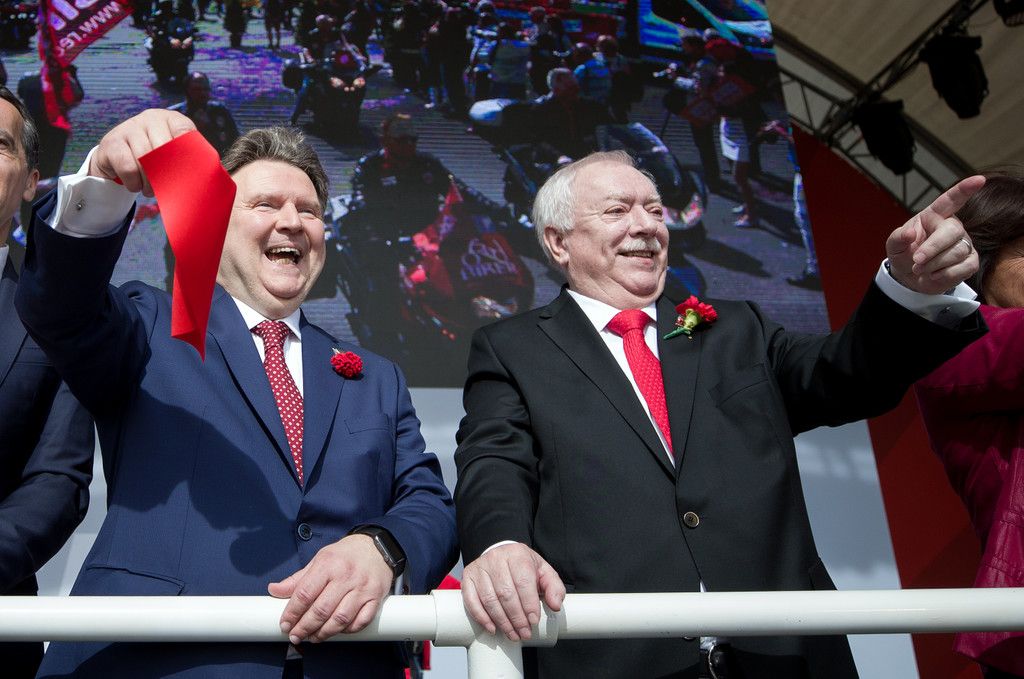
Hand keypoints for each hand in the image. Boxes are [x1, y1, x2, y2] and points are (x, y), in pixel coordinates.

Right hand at [88, 109, 195, 196]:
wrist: (118, 158)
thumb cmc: (156, 159)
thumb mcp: (174, 154)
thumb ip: (191, 160)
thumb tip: (212, 176)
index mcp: (172, 119)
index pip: (185, 132)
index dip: (188, 155)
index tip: (188, 173)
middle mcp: (151, 118)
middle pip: (165, 149)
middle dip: (168, 175)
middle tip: (167, 189)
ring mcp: (129, 127)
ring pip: (146, 160)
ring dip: (150, 183)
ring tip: (150, 190)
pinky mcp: (111, 142)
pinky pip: (128, 167)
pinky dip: (134, 183)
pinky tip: (136, 185)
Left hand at [268, 534, 392, 643]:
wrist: (377, 547)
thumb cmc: (346, 554)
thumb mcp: (319, 559)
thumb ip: (298, 578)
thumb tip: (274, 590)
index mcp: (328, 564)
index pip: (305, 593)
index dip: (292, 613)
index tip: (285, 624)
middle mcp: (346, 576)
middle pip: (321, 610)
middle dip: (304, 627)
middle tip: (296, 636)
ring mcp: (362, 588)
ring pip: (340, 619)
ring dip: (324, 633)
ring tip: (314, 637)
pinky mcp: (375, 597)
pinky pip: (360, 621)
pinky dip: (348, 630)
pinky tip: (338, 631)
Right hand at [461, 543, 564, 641]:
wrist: (502, 556)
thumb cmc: (524, 568)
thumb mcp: (543, 572)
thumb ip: (554, 588)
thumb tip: (555, 605)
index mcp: (518, 554)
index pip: (523, 581)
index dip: (529, 604)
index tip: (533, 621)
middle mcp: (496, 558)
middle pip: (505, 593)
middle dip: (516, 618)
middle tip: (524, 633)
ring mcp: (480, 567)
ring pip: (489, 599)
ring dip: (501, 621)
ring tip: (512, 634)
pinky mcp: (468, 577)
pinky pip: (471, 600)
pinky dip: (481, 617)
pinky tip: (492, 628)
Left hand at [885, 175, 984, 293]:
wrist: (910, 277)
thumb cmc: (904, 254)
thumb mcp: (894, 245)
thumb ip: (898, 238)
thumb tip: (909, 233)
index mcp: (934, 215)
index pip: (950, 199)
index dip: (964, 189)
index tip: (979, 180)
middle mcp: (952, 226)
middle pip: (952, 231)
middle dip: (933, 248)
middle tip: (916, 260)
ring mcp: (964, 243)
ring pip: (956, 251)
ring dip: (933, 265)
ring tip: (919, 269)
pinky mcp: (971, 261)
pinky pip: (965, 267)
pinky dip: (945, 275)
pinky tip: (933, 276)